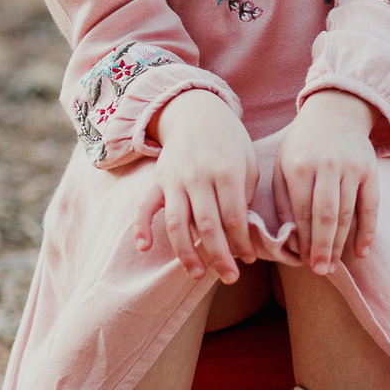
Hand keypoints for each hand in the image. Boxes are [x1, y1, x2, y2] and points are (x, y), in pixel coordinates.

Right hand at [133, 90, 257, 282]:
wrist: (195, 111)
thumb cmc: (228, 140)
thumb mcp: (247, 160)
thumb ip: (245, 194)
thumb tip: (241, 230)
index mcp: (227, 172)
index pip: (234, 217)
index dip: (241, 243)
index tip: (248, 260)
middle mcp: (199, 177)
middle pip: (207, 226)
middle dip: (220, 256)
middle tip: (230, 278)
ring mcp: (175, 180)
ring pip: (177, 223)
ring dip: (186, 253)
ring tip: (198, 274)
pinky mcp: (157, 181)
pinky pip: (145, 206)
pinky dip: (141, 227)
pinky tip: (144, 247)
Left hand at [276, 91, 379, 275]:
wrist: (335, 112)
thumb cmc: (303, 145)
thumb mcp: (283, 164)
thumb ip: (283, 198)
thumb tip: (288, 236)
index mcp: (299, 165)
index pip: (302, 211)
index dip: (303, 239)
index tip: (302, 262)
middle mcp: (327, 166)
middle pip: (326, 215)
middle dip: (322, 247)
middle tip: (320, 270)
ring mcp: (351, 168)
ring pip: (348, 213)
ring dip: (341, 243)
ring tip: (333, 265)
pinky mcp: (371, 170)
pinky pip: (371, 206)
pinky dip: (368, 230)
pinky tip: (362, 251)